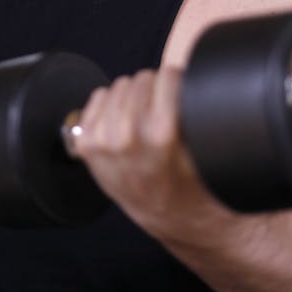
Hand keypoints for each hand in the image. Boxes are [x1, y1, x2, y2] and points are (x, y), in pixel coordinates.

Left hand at [71, 65, 214, 237]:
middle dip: (155, 89)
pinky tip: (124, 120)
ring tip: (145, 115)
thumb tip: (189, 75)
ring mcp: (103, 141)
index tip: (179, 90)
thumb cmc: (190, 182)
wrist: (167, 216)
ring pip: (121, 85)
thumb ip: (196, 111)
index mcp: (161, 134)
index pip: (168, 76)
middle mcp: (128, 137)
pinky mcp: (87, 144)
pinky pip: (98, 96)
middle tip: (163, 108)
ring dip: (134, 94)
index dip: (177, 81)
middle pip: (143, 78)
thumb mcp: (205, 148)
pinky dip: (111, 102)